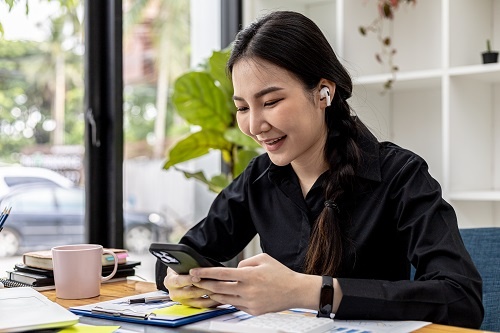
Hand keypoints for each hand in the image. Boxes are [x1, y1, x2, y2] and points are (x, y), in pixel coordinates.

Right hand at [163, 267, 220, 307]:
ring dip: (210, 296)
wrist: (179, 275)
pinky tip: (220, 297)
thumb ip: (189, 265)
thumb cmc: (182, 267)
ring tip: (220, 291)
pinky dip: (212, 301)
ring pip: (198, 301)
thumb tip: (200, 264)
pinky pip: (203, 305)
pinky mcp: (190, 305)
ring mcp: (182, 301)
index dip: (188, 279)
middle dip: (203, 288)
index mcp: (170, 281)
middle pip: (190, 293)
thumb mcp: (182, 264)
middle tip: (214, 284)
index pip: (178, 281)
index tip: (198, 277)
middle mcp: (174, 293)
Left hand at [190, 253, 319, 314]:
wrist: (295, 291)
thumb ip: (245, 262)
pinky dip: (229, 300)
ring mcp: (250, 302)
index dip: (206, 272)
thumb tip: (234, 269)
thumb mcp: (263, 258)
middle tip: (195, 281)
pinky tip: (226, 295)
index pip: (221, 273)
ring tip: (207, 288)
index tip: (195, 272)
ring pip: (225, 299)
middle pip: (219, 288)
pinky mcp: (253, 311)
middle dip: (204, 284)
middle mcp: (248, 290)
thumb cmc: (280, 273)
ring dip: (214, 294)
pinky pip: (236, 305)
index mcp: (250, 275)